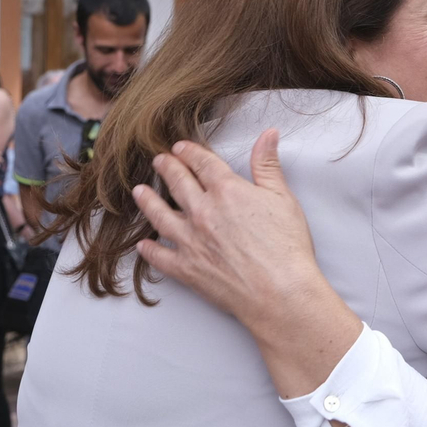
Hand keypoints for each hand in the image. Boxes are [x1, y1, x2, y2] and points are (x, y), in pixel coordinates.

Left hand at [133, 131, 361, 396]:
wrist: (279, 291)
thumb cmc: (286, 247)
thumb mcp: (282, 198)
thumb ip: (267, 165)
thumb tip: (267, 134)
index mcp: (226, 190)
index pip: (202, 163)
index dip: (190, 152)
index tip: (180, 147)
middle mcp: (202, 211)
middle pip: (177, 183)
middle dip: (167, 168)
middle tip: (159, 161)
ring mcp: (190, 241)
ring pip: (160, 215)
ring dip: (148, 201)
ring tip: (140, 191)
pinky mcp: (186, 269)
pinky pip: (160, 257)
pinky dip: (150, 250)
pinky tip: (144, 245)